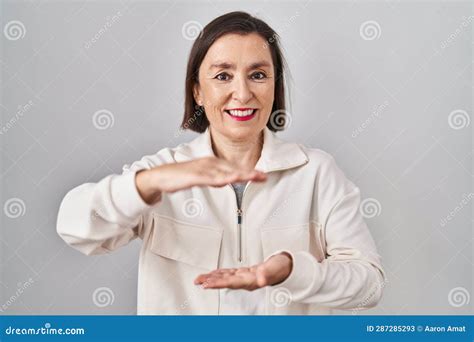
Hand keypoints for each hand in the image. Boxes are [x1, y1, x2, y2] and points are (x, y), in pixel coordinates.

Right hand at [136, 156, 266, 203]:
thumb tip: (227, 181)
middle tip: (264, 177)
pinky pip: (209, 178)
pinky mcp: (193, 176)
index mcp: (212, 163)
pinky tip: (230, 180)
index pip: (234, 168)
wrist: (160, 176)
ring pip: (224, 172)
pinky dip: (220, 179)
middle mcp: (209, 163)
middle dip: (249, 173)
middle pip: (232, 168)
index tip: (262, 176)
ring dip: (239, 174)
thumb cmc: (181, 176)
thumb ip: (215, 179)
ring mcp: (201, 169)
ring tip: (252, 177)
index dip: (249, 172)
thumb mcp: (202, 178)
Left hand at [194, 252, 292, 290]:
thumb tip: (261, 279)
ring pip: (224, 278)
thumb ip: (267, 274)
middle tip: (198, 282)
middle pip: (224, 282)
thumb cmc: (279, 268)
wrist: (283, 268)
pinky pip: (228, 274)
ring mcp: (243, 277)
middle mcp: (244, 281)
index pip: (230, 283)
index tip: (207, 285)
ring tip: (200, 279)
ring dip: (212, 278)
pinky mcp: (243, 273)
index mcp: (249, 281)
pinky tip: (213, 273)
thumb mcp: (274, 269)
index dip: (218, 284)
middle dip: (211, 282)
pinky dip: (219, 273)